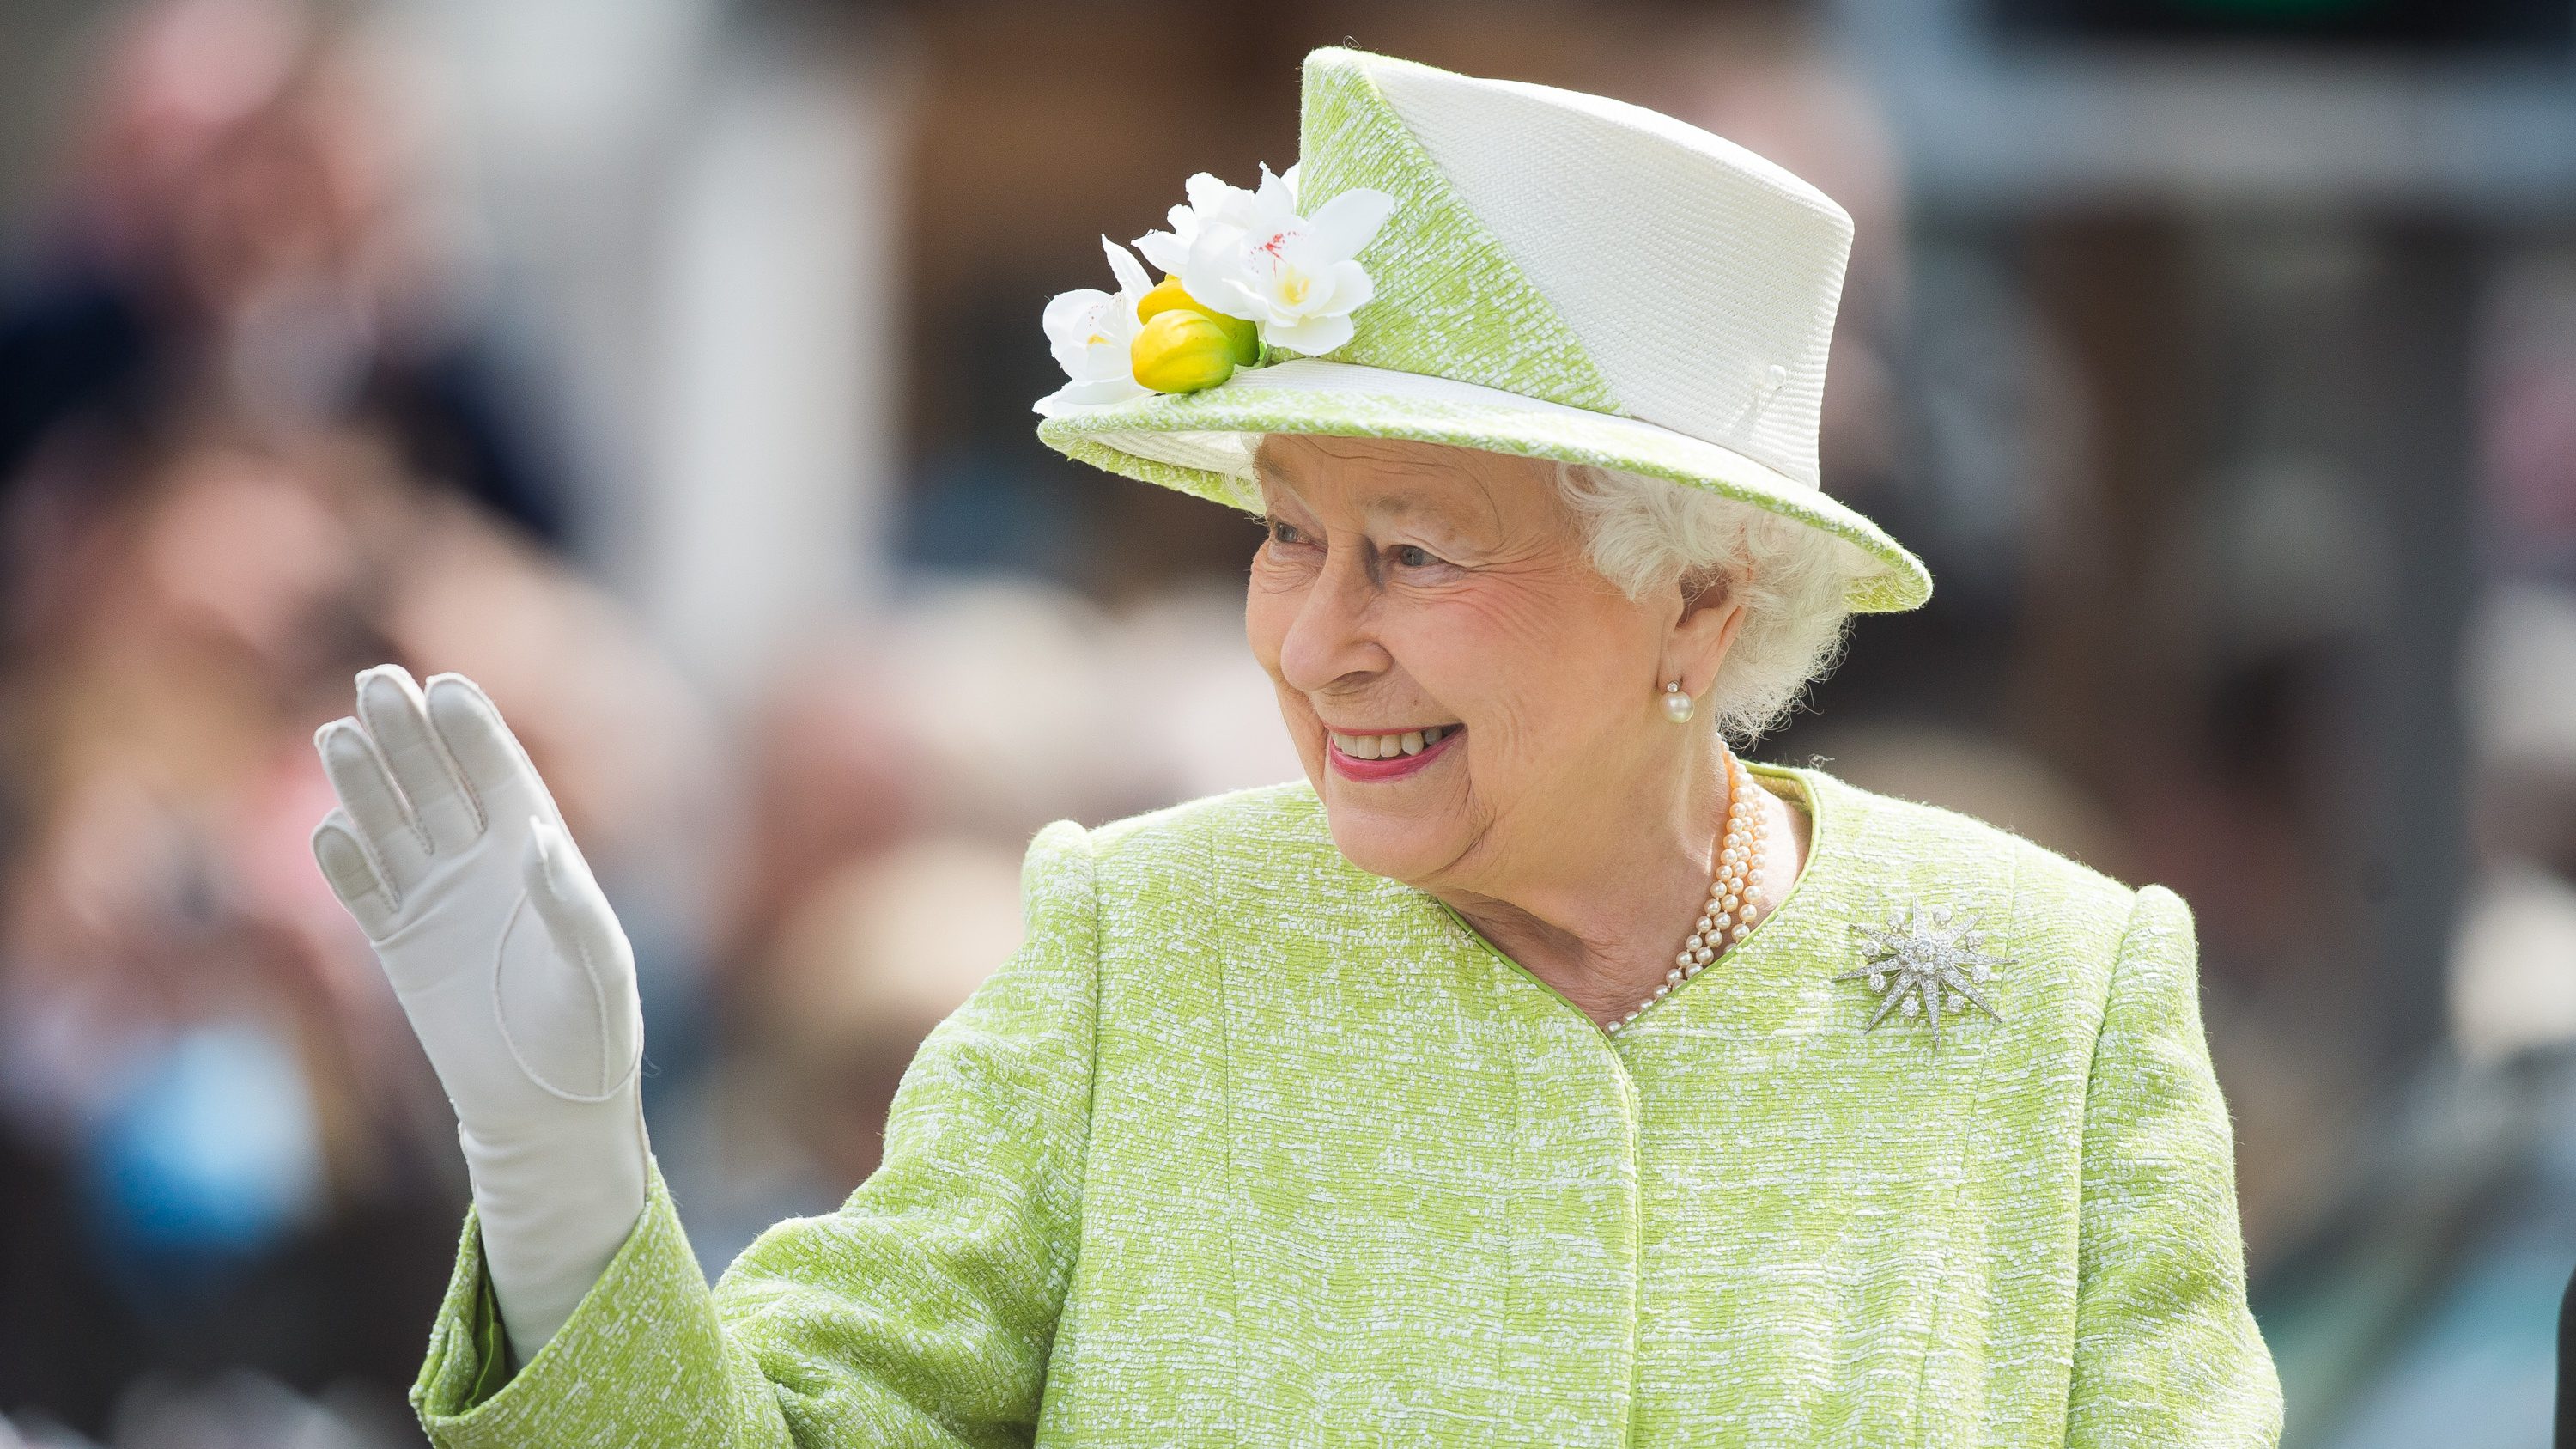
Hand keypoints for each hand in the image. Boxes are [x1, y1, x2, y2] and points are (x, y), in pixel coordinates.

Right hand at [311, 664, 647, 1359]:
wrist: (549, 1108)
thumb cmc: (594, 1035)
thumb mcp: (598, 969)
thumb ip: (571, 903)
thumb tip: (535, 839)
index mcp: (540, 855)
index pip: (500, 775)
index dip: (472, 732)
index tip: (446, 689)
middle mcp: (484, 866)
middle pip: (436, 783)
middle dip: (408, 734)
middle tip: (376, 681)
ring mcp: (438, 902)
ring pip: (392, 824)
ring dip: (364, 782)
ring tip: (336, 733)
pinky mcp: (400, 946)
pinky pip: (364, 892)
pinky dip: (344, 863)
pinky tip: (327, 832)